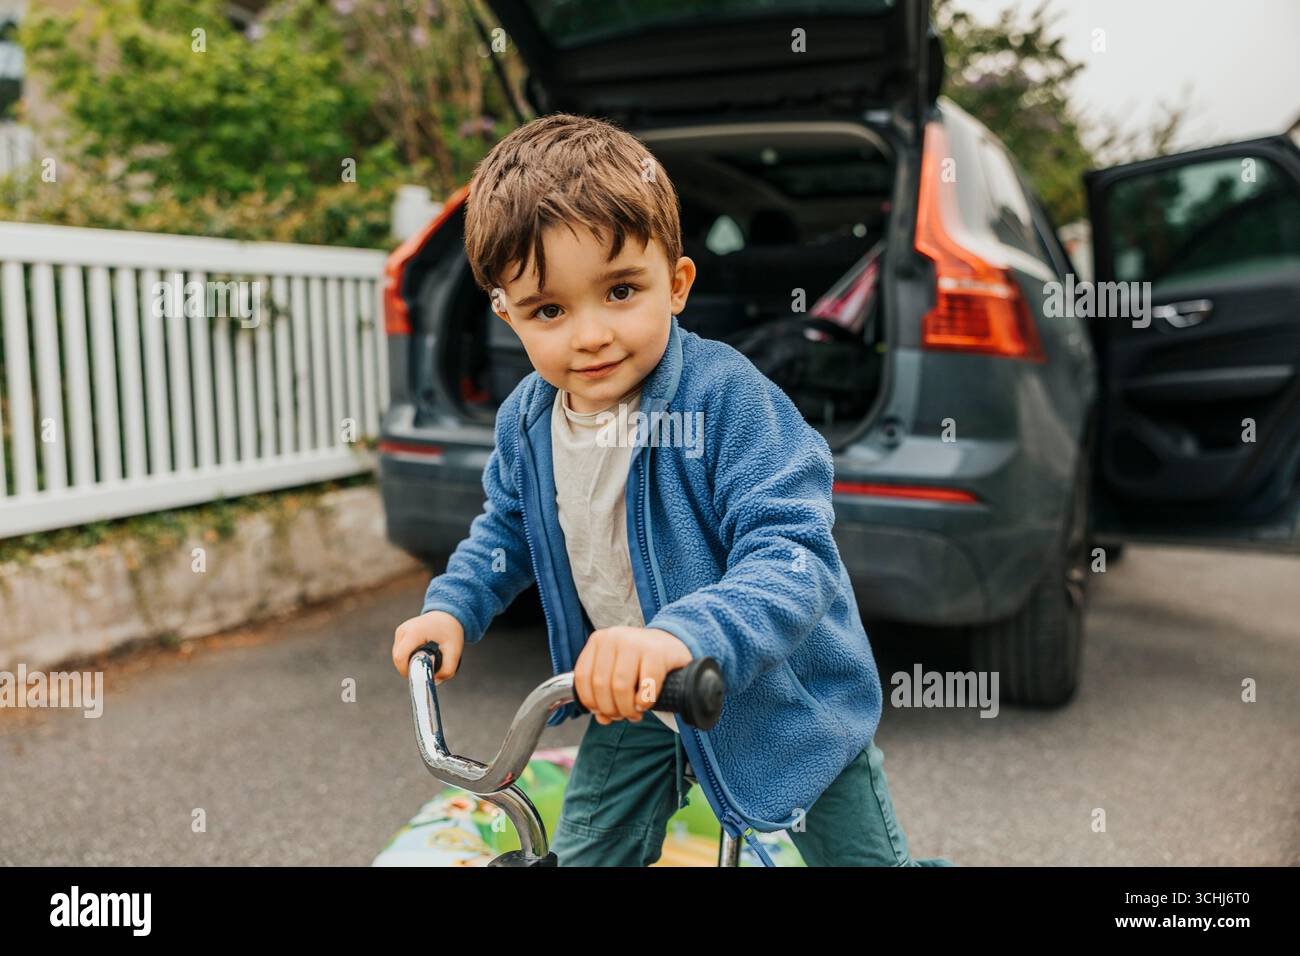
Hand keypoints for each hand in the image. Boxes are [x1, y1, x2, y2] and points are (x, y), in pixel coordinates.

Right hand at [392, 610, 464, 681]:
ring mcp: (400, 630)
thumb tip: (434, 681)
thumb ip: (448, 670)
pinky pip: (400, 651)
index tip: (420, 675)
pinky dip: (408, 657)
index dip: (406, 671)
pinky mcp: (400, 632)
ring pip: (397, 655)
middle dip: (409, 668)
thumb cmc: (450, 632)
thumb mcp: (454, 651)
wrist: (447, 614)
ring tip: (425, 659)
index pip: (400, 658)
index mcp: (414, 632)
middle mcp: (404, 630)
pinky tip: (421, 654)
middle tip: (425, 669)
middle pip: (397, 658)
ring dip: (408, 662)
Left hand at [573, 626, 692, 723]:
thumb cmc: (639, 662)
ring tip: (634, 714)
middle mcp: (614, 637)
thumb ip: (604, 693)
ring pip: (621, 687)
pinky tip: (645, 705)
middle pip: (601, 684)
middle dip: (611, 709)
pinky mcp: (657, 652)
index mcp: (599, 640)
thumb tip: (602, 718)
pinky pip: (646, 686)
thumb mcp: (616, 670)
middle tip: (622, 716)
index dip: (590, 701)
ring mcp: (636, 642)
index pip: (583, 677)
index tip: (601, 712)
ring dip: (626, 708)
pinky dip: (644, 702)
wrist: (670, 645)